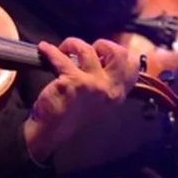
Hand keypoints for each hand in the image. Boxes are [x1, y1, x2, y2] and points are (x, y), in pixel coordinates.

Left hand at [23, 37, 137, 162]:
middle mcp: (109, 89)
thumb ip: (106, 80)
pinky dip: (50, 51)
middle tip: (87, 50)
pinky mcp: (71, 83)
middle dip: (102, 44)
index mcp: (117, 93)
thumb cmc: (72, 115)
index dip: (117, 52)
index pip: (132, 64)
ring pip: (87, 50)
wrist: (51, 133)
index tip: (102, 52)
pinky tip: (44, 49)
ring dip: (72, 44)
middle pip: (118, 53)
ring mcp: (91, 85)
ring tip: (63, 50)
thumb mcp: (98, 100)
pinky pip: (60, 58)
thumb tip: (101, 56)